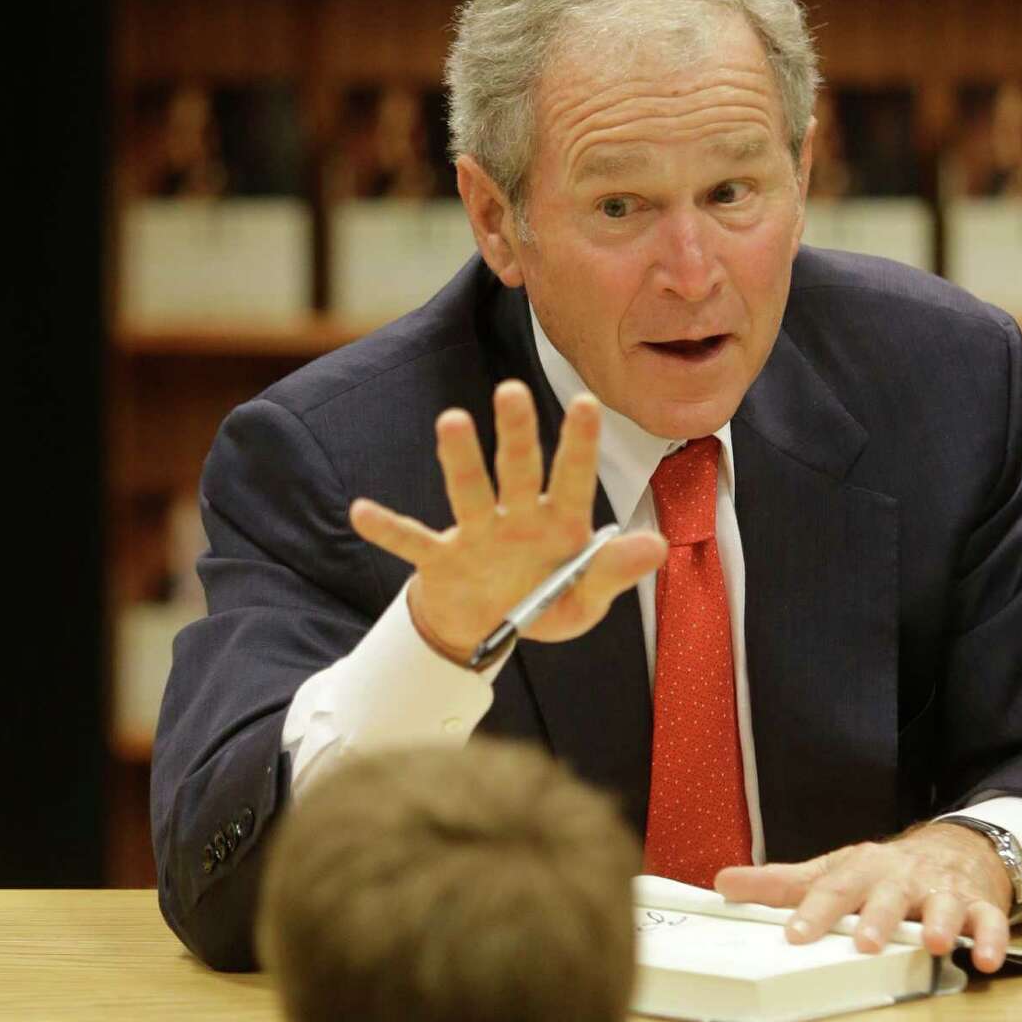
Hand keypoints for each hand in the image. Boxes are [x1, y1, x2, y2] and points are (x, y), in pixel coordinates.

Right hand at [349, 380, 665, 661]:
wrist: (489, 630)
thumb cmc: (545, 604)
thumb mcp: (586, 599)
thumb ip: (615, 571)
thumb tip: (658, 545)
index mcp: (560, 524)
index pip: (574, 477)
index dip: (579, 443)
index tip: (586, 402)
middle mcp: (517, 517)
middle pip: (518, 470)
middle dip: (517, 434)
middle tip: (513, 391)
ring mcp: (476, 535)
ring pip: (468, 492)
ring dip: (460, 460)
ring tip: (451, 422)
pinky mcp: (440, 560)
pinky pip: (413, 542)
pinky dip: (388, 529)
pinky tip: (362, 512)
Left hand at [714, 821, 1013, 972]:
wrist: (954, 848)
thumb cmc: (883, 871)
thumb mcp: (833, 871)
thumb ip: (782, 885)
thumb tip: (723, 883)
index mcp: (861, 870)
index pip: (833, 889)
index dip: (814, 911)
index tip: (795, 935)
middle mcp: (901, 878)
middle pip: (888, 896)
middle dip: (879, 918)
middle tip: (865, 942)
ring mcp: (942, 891)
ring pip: (942, 905)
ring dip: (939, 923)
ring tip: (934, 943)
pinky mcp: (978, 905)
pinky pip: (988, 921)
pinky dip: (991, 939)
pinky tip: (986, 959)